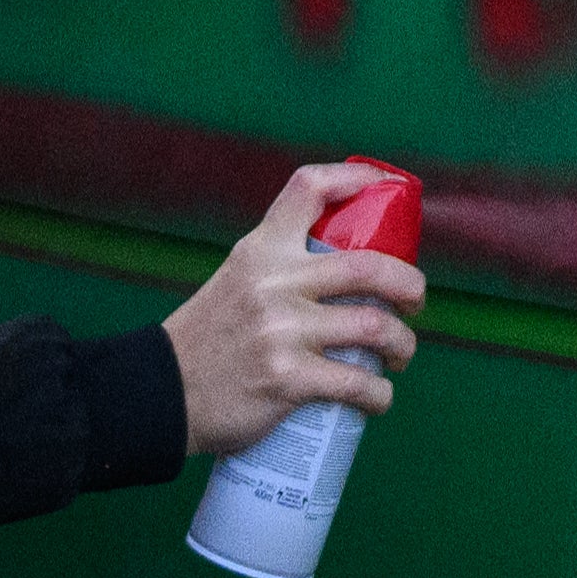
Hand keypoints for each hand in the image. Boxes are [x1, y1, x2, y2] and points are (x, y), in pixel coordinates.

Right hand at [164, 162, 428, 456]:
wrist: (161, 393)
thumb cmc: (208, 340)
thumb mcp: (236, 281)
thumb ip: (279, 270)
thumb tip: (343, 274)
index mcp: (260, 249)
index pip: (310, 188)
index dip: (358, 178)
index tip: (388, 187)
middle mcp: (273, 281)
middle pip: (369, 267)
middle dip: (410, 285)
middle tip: (415, 302)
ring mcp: (282, 331)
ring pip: (374, 327)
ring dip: (403, 345)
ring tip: (399, 355)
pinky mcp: (287, 380)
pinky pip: (357, 385)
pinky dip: (379, 395)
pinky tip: (378, 398)